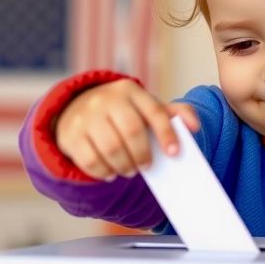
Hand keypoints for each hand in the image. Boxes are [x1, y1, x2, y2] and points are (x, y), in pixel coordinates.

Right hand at [55, 78, 199, 180]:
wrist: (78, 106)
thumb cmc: (124, 112)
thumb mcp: (147, 106)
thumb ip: (175, 113)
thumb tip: (194, 126)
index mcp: (131, 91)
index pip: (154, 112)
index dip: (166, 134)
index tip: (174, 154)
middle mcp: (106, 99)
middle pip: (131, 132)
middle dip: (143, 155)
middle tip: (147, 166)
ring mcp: (85, 116)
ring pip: (111, 149)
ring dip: (125, 166)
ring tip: (129, 170)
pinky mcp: (70, 134)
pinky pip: (90, 160)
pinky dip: (104, 172)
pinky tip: (111, 172)